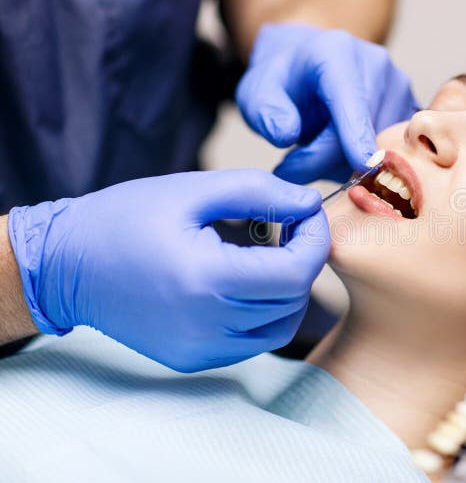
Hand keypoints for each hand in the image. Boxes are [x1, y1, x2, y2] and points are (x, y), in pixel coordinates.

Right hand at [8, 170, 329, 371]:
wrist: (65, 266)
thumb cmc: (125, 218)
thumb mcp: (193, 190)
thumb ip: (260, 192)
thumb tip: (309, 203)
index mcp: (207, 280)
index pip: (298, 272)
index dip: (315, 238)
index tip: (305, 212)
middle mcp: (207, 326)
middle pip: (294, 299)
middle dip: (304, 259)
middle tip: (285, 227)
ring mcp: (200, 350)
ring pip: (281, 326)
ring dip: (288, 289)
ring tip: (265, 256)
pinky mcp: (192, 360)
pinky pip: (253, 342)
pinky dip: (263, 313)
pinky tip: (242, 283)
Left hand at [236, 23, 418, 183]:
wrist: (309, 66)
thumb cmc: (284, 81)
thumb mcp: (256, 93)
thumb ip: (265, 112)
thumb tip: (286, 135)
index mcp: (337, 53)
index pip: (350, 100)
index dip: (355, 133)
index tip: (362, 163)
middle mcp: (376, 66)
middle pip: (361, 132)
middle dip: (323, 161)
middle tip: (289, 168)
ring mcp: (398, 88)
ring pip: (378, 146)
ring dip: (343, 164)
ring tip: (314, 150)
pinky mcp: (409, 110)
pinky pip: (393, 149)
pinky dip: (365, 163)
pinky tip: (341, 152)